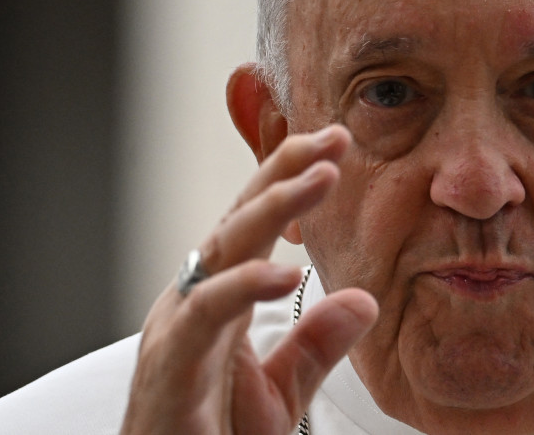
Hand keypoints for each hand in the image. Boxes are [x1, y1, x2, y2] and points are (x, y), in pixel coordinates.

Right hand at [121, 125, 378, 434]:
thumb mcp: (281, 393)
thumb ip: (315, 345)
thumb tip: (363, 301)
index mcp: (218, 302)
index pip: (255, 226)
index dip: (290, 181)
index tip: (335, 146)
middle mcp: (193, 304)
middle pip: (238, 221)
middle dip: (283, 173)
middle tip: (331, 140)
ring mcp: (177, 331)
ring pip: (222, 251)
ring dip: (272, 209)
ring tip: (319, 179)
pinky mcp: (170, 366)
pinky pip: (205, 315)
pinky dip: (242, 287)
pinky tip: (284, 272)